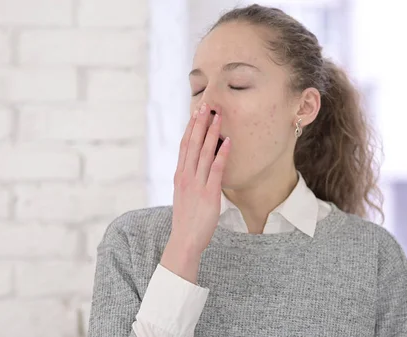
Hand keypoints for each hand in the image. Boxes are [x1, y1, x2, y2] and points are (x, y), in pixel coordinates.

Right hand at [160, 102, 230, 282]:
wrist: (185, 240)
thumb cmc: (187, 220)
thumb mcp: (183, 195)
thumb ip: (189, 179)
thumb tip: (196, 166)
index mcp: (180, 175)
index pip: (185, 146)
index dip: (191, 128)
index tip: (196, 112)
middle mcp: (186, 176)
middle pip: (193, 144)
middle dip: (200, 123)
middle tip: (206, 105)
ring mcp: (196, 184)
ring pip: (204, 153)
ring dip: (212, 133)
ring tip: (218, 117)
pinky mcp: (209, 193)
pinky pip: (216, 170)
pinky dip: (221, 154)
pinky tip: (227, 142)